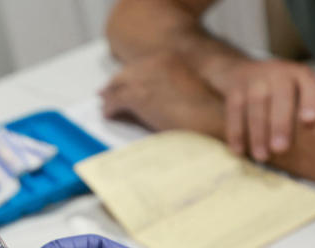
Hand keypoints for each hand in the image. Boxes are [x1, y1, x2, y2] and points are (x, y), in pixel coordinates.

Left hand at [100, 52, 223, 136]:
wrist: (210, 121)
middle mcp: (154, 64)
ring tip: (105, 107)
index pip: (139, 66)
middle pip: (124, 74)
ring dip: (109, 99)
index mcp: (168, 59)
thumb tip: (147, 96)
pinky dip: (109, 110)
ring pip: (117, 88)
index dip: (127, 76)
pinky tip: (108, 116)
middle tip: (104, 94)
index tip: (119, 83)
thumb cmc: (204, 113)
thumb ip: (164, 87)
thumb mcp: (184, 90)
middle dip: (114, 85)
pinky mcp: (137, 97)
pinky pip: (114, 102)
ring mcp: (144, 79)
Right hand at [210, 59, 314, 160]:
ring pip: (256, 107)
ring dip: (258, 134)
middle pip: (281, 99)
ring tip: (261, 156)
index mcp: (299, 75)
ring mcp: (254, 79)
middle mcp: (278, 72)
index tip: (309, 121)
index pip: (310, 87)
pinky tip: (238, 150)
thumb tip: (305, 132)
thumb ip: (302, 108)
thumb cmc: (274, 90)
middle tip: (280, 149)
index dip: (311, 103)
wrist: (237, 70)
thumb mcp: (294, 90)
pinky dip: (236, 133)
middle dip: (280, 125)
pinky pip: (234, 112)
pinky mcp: (233, 90)